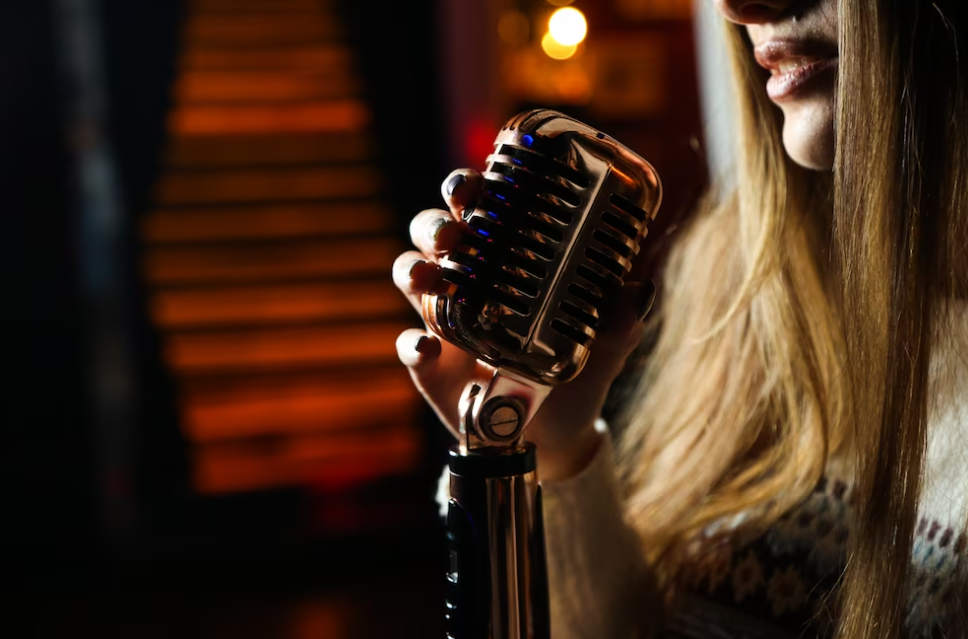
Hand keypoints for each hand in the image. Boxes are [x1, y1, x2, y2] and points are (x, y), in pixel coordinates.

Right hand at [392, 169, 655, 479]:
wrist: (555, 435)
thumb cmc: (577, 374)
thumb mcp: (605, 345)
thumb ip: (621, 319)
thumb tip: (640, 289)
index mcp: (505, 262)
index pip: (480, 212)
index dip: (467, 190)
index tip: (471, 185)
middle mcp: (467, 282)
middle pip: (433, 234)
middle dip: (435, 224)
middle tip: (452, 233)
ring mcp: (443, 322)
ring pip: (410, 277)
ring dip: (413, 269)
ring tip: (427, 277)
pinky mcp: (431, 367)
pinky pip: (409, 348)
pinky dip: (412, 345)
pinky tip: (426, 348)